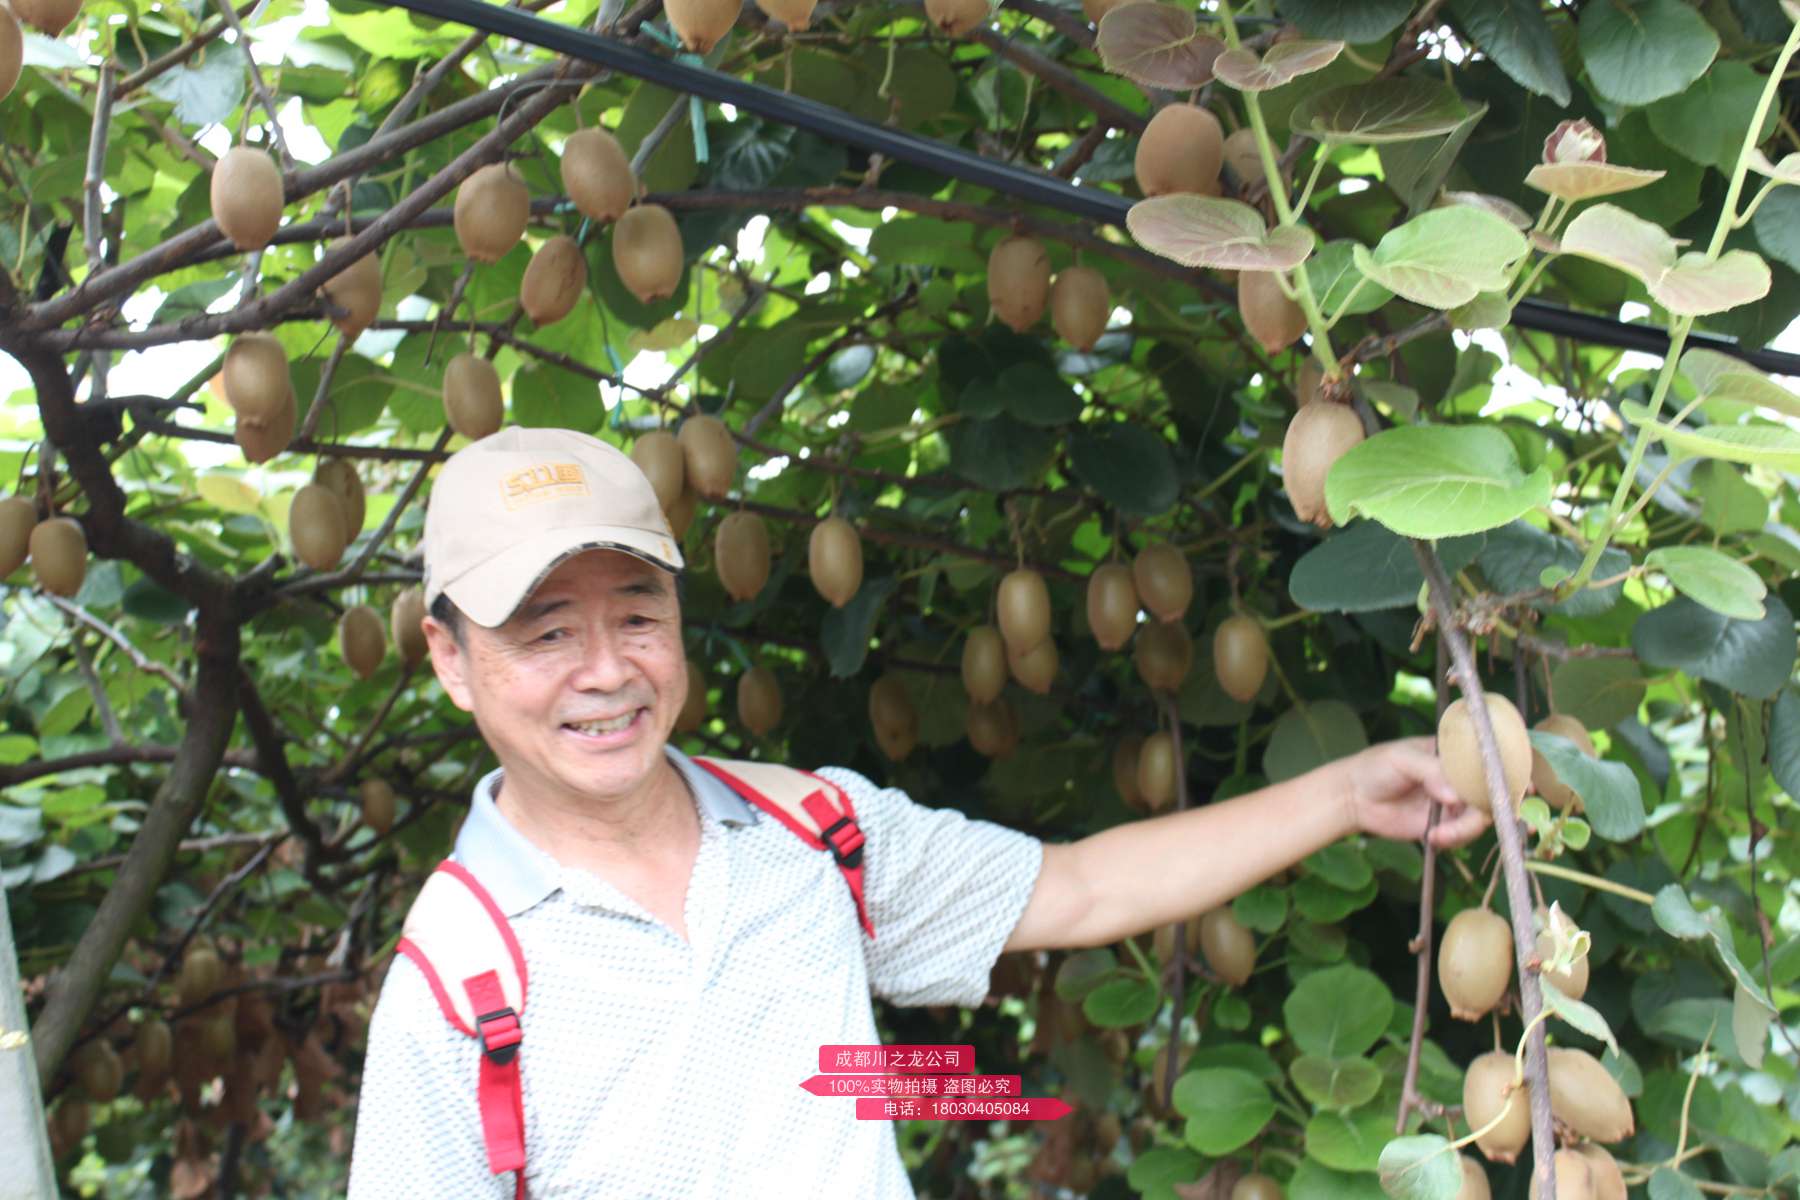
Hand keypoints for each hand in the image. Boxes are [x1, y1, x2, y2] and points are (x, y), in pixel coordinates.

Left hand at [1343, 737, 1488, 848]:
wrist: (1353, 798)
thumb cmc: (1375, 767)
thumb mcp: (1401, 759)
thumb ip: (1429, 771)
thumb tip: (1455, 796)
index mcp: (1452, 754)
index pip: (1485, 761)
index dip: (1496, 774)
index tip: (1498, 788)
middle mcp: (1459, 778)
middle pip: (1488, 793)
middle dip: (1481, 809)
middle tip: (1461, 818)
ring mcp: (1453, 803)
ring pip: (1479, 818)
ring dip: (1464, 829)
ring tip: (1437, 834)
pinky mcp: (1445, 825)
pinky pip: (1463, 835)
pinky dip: (1454, 839)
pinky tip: (1432, 838)